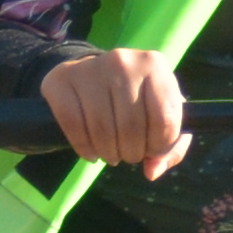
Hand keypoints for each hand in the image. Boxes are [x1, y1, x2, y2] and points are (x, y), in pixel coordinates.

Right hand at [39, 44, 186, 175]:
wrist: (95, 75)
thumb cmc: (138, 100)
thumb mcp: (163, 115)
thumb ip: (171, 147)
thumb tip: (152, 171)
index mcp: (154, 65)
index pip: (165, 119)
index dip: (160, 145)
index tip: (152, 149)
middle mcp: (122, 61)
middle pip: (131, 127)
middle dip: (132, 153)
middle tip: (128, 154)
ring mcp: (89, 68)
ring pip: (102, 130)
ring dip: (109, 153)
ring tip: (111, 153)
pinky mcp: (61, 80)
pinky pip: (73, 126)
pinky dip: (84, 148)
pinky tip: (91, 152)